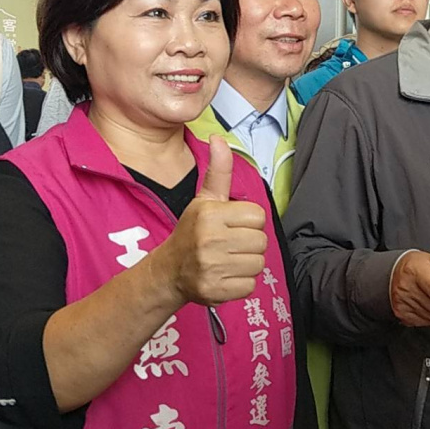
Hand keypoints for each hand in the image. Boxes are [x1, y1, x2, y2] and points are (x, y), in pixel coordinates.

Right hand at [157, 136, 268, 305]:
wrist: (169, 271)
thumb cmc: (192, 231)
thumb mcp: (205, 199)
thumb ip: (218, 171)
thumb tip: (218, 138)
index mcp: (211, 214)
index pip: (258, 216)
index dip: (248, 222)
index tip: (232, 225)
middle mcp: (210, 239)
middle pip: (261, 241)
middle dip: (249, 243)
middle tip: (230, 244)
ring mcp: (212, 267)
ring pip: (258, 264)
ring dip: (246, 263)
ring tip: (227, 259)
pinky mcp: (215, 290)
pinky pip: (250, 285)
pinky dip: (241, 283)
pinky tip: (224, 275)